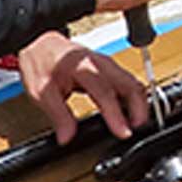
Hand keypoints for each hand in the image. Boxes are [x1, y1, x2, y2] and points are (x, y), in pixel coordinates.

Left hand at [19, 31, 151, 143]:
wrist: (42, 43)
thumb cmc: (42, 63)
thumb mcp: (42, 92)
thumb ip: (58, 116)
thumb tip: (67, 137)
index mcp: (84, 68)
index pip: (105, 92)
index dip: (116, 114)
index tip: (123, 132)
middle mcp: (101, 64)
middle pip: (130, 85)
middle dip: (139, 109)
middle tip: (136, 129)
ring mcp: (109, 64)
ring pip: (133, 83)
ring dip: (139, 104)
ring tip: (135, 124)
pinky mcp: (111, 68)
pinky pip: (129, 82)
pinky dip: (134, 98)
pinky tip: (130, 111)